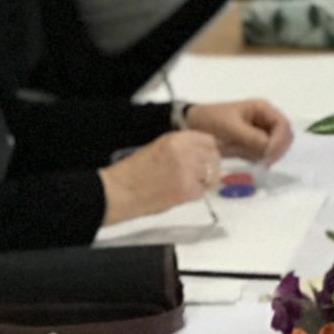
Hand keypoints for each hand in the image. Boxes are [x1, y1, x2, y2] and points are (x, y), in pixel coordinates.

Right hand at [100, 131, 223, 226]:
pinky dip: (196, 193)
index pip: (209, 141)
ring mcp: (188, 171)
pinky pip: (203, 191)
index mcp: (175, 139)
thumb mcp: (159, 148)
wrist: (119, 192)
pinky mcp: (187, 190)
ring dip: (205, 180)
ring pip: (212, 174)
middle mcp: (184, 152)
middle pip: (214, 157)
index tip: (204, 158)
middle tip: (200, 175)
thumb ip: (181, 148)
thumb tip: (202, 154)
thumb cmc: (134, 172)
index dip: (208, 151)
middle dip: (210, 166)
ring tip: (188, 184)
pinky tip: (182, 194)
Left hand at [184, 98, 293, 163]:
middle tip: (267, 163)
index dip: (280, 140)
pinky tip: (256, 165)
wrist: (192, 126)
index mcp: (262, 109)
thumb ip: (252, 137)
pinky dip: (263, 160)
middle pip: (284, 136)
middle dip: (278, 149)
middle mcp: (266, 120)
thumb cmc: (211, 121)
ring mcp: (261, 133)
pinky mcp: (255, 145)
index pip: (283, 125)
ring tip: (260, 164)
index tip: (269, 154)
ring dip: (272, 156)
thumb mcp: (231, 127)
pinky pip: (266, 154)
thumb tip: (270, 149)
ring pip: (278, 147)